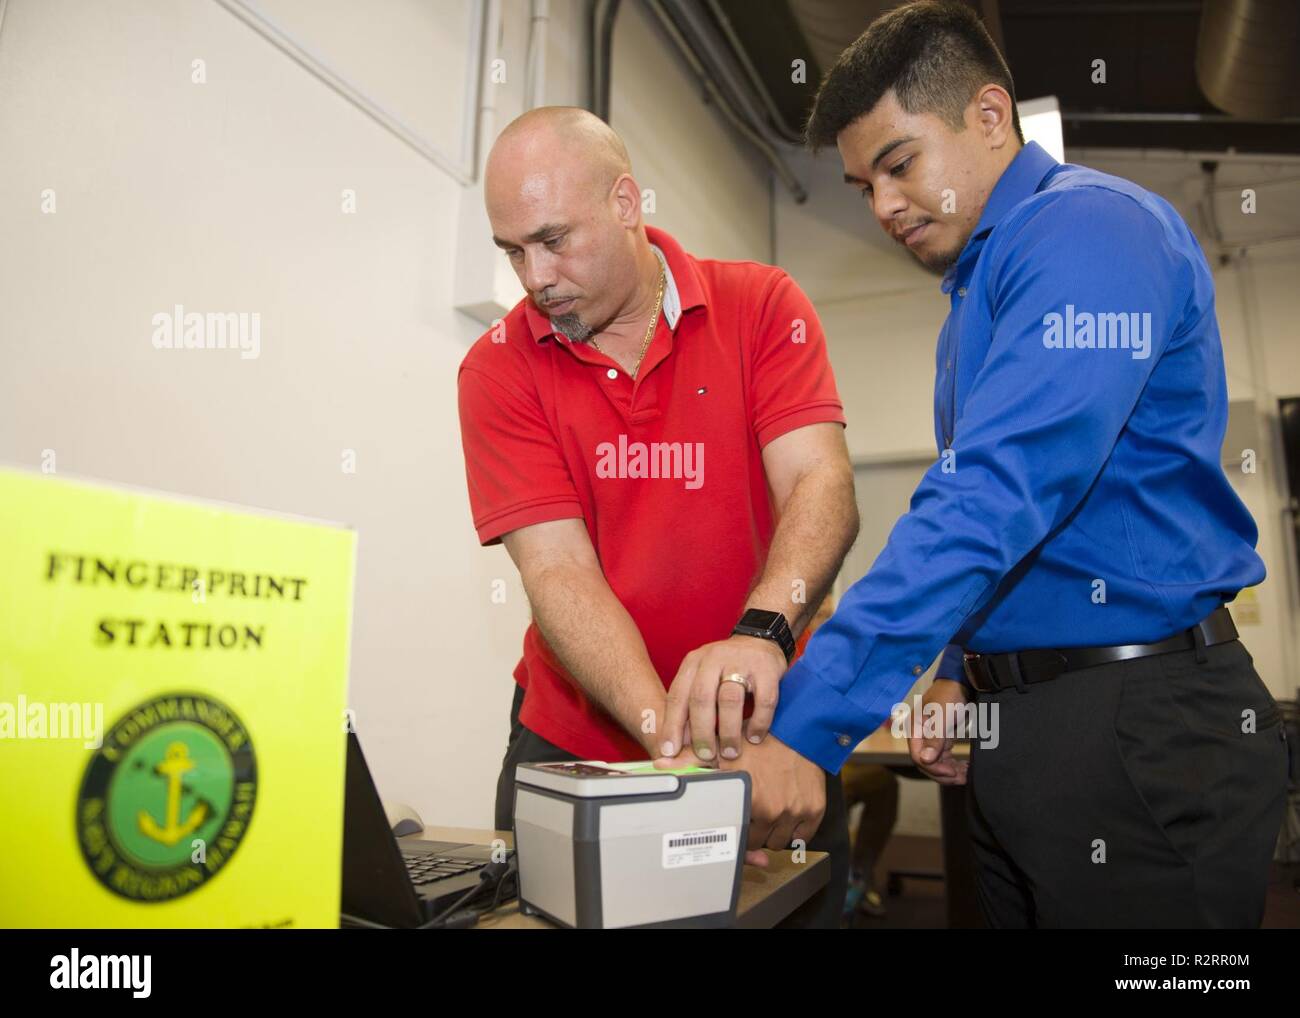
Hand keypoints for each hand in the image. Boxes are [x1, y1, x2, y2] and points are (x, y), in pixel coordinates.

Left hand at [655, 736, 824, 866]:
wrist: (797, 726)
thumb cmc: (756, 738)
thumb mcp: (722, 748)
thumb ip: (690, 761)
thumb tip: (658, 766)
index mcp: (746, 798)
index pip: (735, 835)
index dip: (733, 829)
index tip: (734, 819)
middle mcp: (772, 810)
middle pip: (757, 842)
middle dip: (752, 830)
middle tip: (751, 810)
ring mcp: (795, 812)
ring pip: (779, 842)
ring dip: (772, 833)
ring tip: (767, 810)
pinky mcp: (815, 811)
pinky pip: (802, 838)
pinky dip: (793, 831)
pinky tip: (785, 814)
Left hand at [660, 634, 786, 763]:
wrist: (760, 641)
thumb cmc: (727, 668)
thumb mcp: (704, 677)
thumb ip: (691, 704)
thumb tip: (679, 744)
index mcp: (693, 663)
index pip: (677, 696)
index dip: (672, 726)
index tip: (669, 752)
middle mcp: (714, 659)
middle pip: (701, 698)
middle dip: (701, 732)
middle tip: (704, 756)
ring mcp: (741, 661)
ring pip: (730, 700)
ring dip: (729, 731)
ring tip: (730, 752)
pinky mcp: (767, 668)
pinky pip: (763, 700)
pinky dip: (759, 723)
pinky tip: (755, 738)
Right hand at [906, 678, 969, 785]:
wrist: (962, 681)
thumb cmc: (950, 694)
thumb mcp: (942, 715)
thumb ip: (934, 738)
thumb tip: (924, 760)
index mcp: (914, 728)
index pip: (917, 756)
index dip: (933, 767)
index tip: (951, 772)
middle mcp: (920, 734)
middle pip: (926, 762)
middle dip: (942, 773)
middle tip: (961, 778)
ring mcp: (931, 737)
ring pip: (936, 762)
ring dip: (949, 771)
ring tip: (966, 775)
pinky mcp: (942, 738)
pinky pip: (944, 757)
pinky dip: (953, 764)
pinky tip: (965, 768)